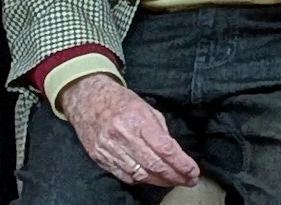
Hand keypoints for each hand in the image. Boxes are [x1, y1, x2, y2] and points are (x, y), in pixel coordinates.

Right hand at [58, 74, 198, 187]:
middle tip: (189, 180)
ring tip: (173, 181)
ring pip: (141, 174)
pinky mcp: (100, 158)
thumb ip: (160, 130)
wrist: (87, 98)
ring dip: (160, 181)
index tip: (193, 172)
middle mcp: (123, 136)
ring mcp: (110, 149)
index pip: (165, 148)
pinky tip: (151, 178)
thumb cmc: (119, 101)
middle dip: (175, 176)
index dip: (182, 163)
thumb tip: (174, 152)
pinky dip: (141, 180)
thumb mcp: (145, 107)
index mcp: (138, 119)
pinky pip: (125, 176)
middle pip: (155, 165)